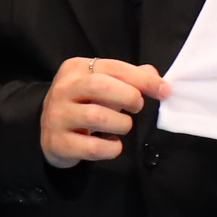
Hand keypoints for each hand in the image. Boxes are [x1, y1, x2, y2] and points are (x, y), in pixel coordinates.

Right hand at [42, 56, 166, 169]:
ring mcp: (56, 116)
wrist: (51, 132)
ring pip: (96, 117)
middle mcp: (62, 89)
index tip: (165, 91)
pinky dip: (110, 148)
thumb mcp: (103, 84)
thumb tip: (160, 82)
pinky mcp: (57, 143)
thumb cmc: (85, 104)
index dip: (143, 80)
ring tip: (123, 126)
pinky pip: (92, 147)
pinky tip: (112, 144)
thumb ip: (131, 79)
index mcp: (75, 69)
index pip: (114, 68)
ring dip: (121, 124)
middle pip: (99, 86)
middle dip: (128, 97)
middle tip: (138, 107)